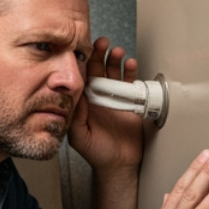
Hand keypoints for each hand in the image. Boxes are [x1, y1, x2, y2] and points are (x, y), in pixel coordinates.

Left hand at [67, 37, 143, 173]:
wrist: (118, 164)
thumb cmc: (96, 153)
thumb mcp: (79, 137)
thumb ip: (76, 119)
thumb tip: (76, 99)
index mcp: (84, 101)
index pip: (81, 77)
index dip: (82, 63)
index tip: (83, 50)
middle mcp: (99, 96)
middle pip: (98, 69)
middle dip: (99, 54)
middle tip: (102, 43)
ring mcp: (115, 97)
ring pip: (114, 72)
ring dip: (115, 60)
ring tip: (117, 52)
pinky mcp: (131, 101)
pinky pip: (131, 82)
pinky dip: (132, 72)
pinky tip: (131, 64)